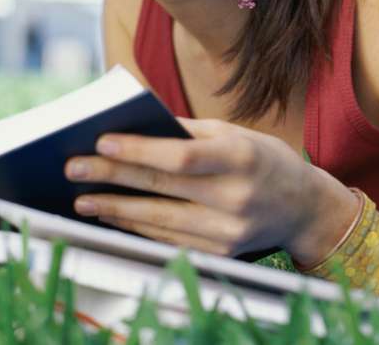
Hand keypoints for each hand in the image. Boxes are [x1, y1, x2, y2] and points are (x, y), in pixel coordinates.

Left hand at [64, 117, 358, 260]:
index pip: (181, 156)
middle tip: (74, 169)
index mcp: (242, 157)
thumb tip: (137, 126)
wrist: (304, 208)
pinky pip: (169, 238)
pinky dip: (137, 226)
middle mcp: (236, 196)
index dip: (139, 151)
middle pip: (162, 187)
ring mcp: (228, 229)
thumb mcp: (237, 134)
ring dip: (115, 208)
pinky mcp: (220, 251)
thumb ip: (189, 132)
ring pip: (159, 219)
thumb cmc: (265, 161)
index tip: (102, 143)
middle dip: (112, 177)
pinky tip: (114, 215)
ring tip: (83, 198)